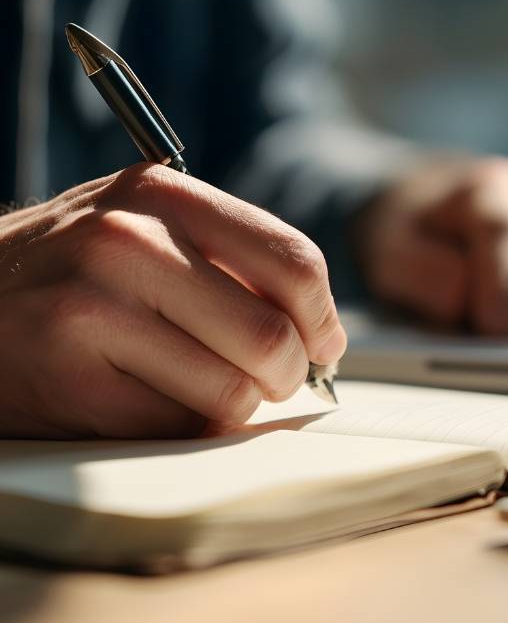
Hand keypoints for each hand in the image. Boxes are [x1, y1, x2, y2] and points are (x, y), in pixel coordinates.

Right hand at [0, 163, 345, 438]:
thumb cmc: (75, 268)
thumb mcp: (147, 225)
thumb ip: (230, 257)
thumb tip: (321, 329)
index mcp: (166, 196)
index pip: (294, 261)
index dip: (323, 317)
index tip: (323, 344)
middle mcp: (129, 243)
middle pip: (272, 336)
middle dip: (289, 374)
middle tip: (276, 380)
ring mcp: (93, 309)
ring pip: (232, 390)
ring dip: (238, 404)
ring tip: (210, 388)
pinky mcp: (69, 378)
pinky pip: (178, 426)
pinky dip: (186, 426)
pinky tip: (155, 401)